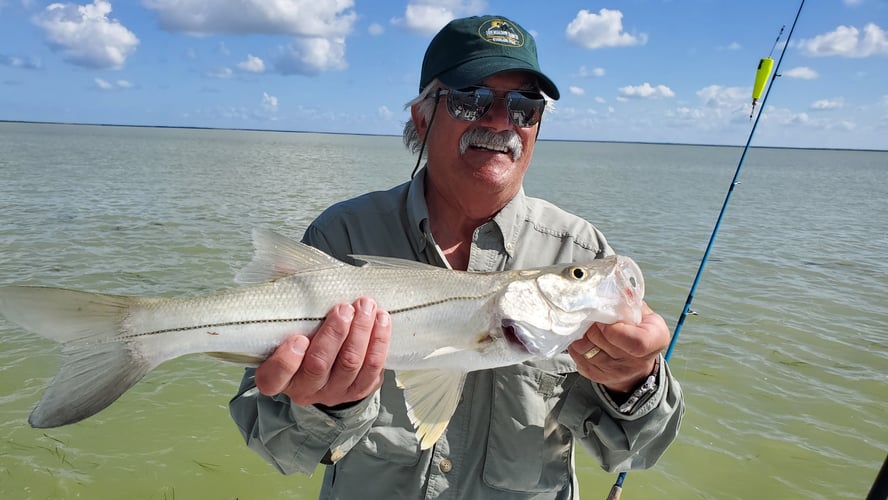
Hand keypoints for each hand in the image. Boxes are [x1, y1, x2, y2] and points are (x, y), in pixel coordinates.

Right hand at [254, 297, 391, 406]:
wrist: (330, 363)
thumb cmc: (304, 331)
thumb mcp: (288, 317)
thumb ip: (284, 294)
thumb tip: (282, 263)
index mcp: (276, 375)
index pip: (274, 377)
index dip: (286, 361)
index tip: (299, 338)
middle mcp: (304, 388)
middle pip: (319, 365)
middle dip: (334, 334)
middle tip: (344, 309)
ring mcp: (333, 392)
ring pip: (349, 364)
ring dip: (360, 333)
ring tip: (366, 307)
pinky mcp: (359, 390)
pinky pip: (372, 369)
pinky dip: (378, 342)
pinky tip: (381, 320)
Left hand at [568, 302, 668, 393]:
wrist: (634, 361)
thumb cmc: (638, 329)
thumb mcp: (642, 311)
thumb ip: (629, 300)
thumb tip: (614, 280)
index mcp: (655, 340)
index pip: (637, 343)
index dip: (615, 330)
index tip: (604, 320)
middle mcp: (638, 361)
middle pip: (604, 342)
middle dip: (592, 325)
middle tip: (588, 314)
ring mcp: (617, 372)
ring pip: (586, 349)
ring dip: (581, 334)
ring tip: (584, 325)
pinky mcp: (597, 376)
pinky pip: (578, 357)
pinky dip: (576, 344)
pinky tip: (582, 336)